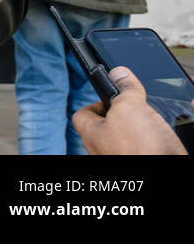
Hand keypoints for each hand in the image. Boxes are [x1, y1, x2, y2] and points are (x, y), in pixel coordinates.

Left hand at [72, 66, 188, 154]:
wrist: (165, 175)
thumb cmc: (143, 150)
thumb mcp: (130, 107)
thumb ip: (124, 89)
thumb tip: (119, 74)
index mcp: (91, 135)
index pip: (82, 114)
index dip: (96, 103)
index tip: (111, 97)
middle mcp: (100, 151)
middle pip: (104, 127)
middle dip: (120, 116)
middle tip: (136, 111)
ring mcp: (118, 158)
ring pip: (120, 140)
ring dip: (135, 131)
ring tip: (149, 127)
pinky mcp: (139, 161)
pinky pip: (138, 150)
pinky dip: (147, 144)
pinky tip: (158, 141)